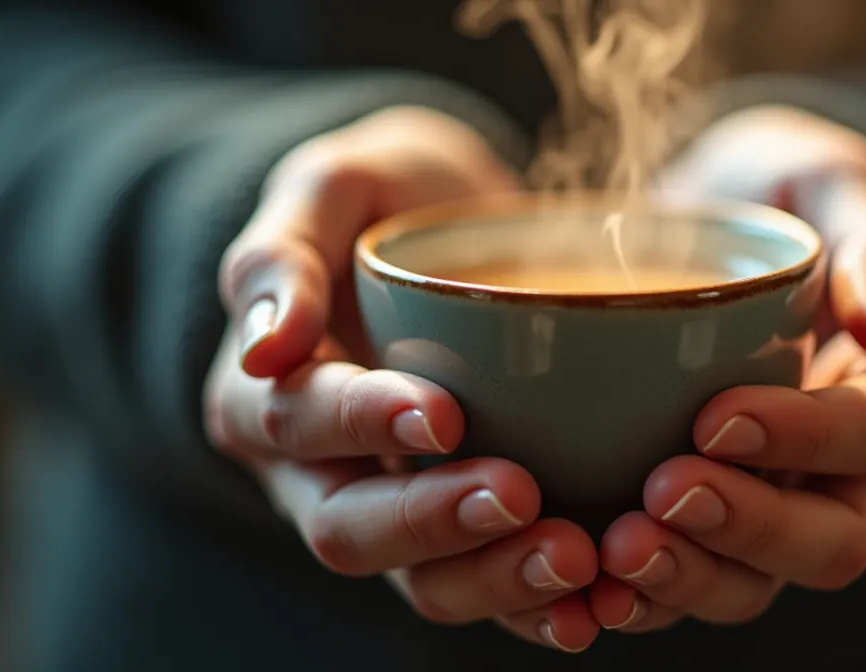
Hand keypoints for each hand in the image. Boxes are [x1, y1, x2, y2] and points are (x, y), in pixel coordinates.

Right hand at [204, 107, 599, 651]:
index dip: (362, 425)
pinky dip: (544, 608)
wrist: (457, 230)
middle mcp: (320, 473)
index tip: (441, 412)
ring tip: (578, 558)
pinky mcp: (466, 530)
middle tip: (519, 494)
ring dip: (498, 580)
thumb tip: (265, 346)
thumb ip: (284, 252)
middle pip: (352, 529)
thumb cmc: (385, 200)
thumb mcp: (330, 188)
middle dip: (434, 521)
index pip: (296, 423)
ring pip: (425, 580)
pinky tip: (600, 604)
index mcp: (266, 396)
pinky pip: (493, 588)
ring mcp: (395, 512)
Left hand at [591, 106, 865, 630]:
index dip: (802, 438)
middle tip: (660, 493)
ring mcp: (794, 511)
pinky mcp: (724, 527)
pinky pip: (696, 584)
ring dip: (689, 578)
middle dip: (746, 528)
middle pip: (832, 540)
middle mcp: (865, 475)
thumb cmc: (793, 199)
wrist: (726, 231)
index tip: (715, 415)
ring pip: (761, 583)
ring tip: (615, 551)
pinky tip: (590, 589)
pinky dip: (645, 599)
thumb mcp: (838, 182)